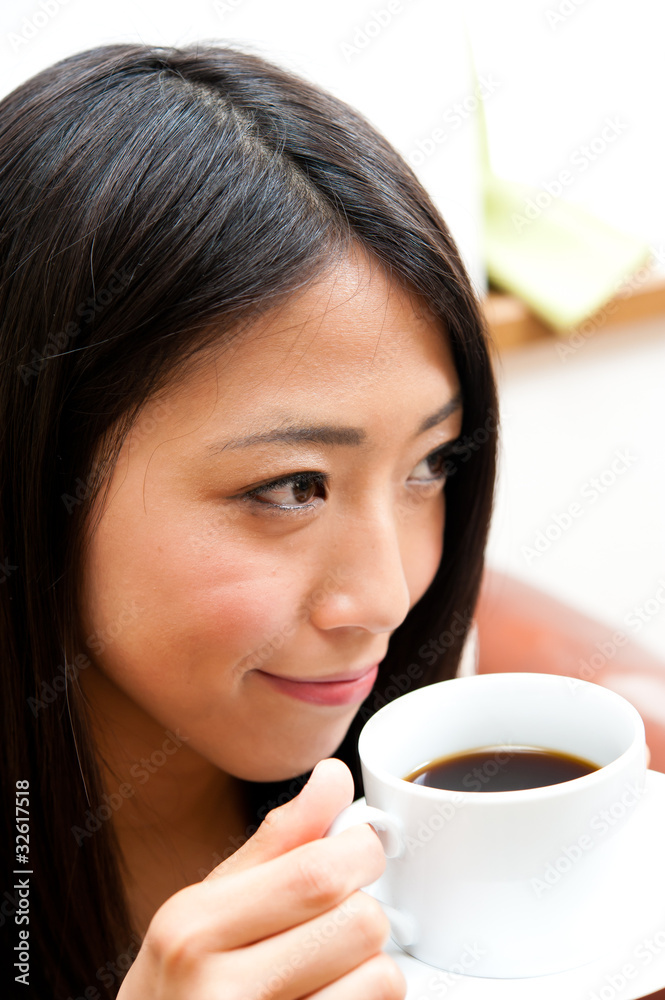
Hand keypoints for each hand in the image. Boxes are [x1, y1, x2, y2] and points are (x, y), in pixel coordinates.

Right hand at [118, 758, 406, 998]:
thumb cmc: (180, 986)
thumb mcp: (207, 907)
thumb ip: (278, 841)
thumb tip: (333, 776)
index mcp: (196, 924)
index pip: (316, 872)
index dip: (361, 851)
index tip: (361, 850)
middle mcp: (217, 988)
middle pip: (358, 922)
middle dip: (366, 911)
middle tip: (338, 921)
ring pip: (378, 977)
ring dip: (372, 967)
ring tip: (329, 971)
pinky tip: (324, 997)